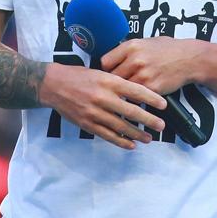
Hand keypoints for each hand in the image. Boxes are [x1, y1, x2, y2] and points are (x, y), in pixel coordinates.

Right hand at [39, 63, 166, 149]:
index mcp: (107, 81)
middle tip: (161, 126)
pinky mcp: (87, 124)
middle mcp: (103, 97)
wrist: (52, 85)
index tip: (163, 105)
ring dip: (137, 134)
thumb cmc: (77, 76)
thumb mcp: (99, 72)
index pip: (135, 91)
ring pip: (121, 126)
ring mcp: (95, 112)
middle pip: (131, 112)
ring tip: (149, 138)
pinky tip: (131, 145)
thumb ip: (116, 82)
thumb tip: (136, 92)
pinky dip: (121, 141)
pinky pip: (107, 135)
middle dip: (149, 120)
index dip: (151, 99)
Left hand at [101, 37, 203, 95]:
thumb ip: (128, 50)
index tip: (109, 73)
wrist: (190, 59)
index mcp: (131, 46)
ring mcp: (143, 75)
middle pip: (112, 77)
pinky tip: (141, 93)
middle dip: (114, 82)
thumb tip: (113, 59)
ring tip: (130, 89)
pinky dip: (137, 97)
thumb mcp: (145, 42)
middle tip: (119, 84)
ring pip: (123, 89)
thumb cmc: (169, 49)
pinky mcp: (152, 88)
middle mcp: (135, 60)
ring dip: (125, 91)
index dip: (106, 69)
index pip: (105, 62)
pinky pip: (137, 97)